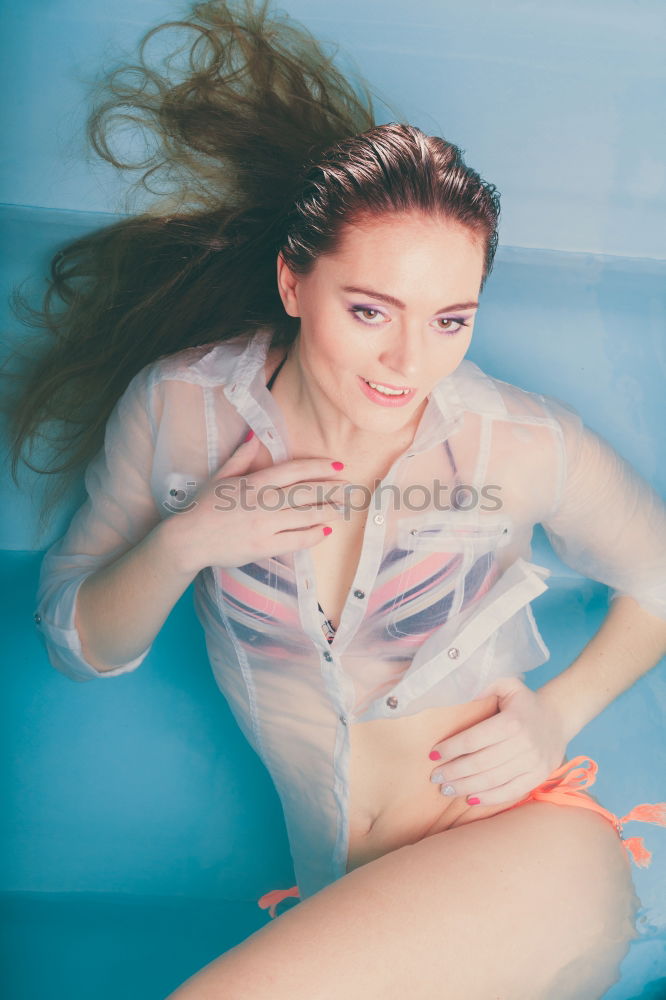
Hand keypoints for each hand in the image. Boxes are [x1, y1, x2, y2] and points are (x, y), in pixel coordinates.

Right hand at [167, 432, 349, 574]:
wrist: (188, 539)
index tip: (337, 467)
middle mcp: (263, 502)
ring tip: (343, 508)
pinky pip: (297, 540)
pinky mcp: (264, 547)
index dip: (318, 467)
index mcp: (254, 482)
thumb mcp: (221, 477)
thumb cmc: (203, 507)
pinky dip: (314, 535)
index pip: (294, 471)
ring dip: (328, 511)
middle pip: (306, 492)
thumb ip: (241, 458)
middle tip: (349, 488)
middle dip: (331, 489)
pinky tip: (326, 530)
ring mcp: (265, 525)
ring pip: (306, 516)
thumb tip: (255, 437)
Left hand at [427, 677, 568, 806]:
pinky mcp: (538, 776)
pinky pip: (511, 792)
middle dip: (454, 772)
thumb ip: (485, 685)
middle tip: (434, 777)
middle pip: (480, 763)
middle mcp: (524, 743)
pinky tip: (470, 799)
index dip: (451, 748)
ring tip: (446, 789)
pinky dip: (489, 798)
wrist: (558, 717)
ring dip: (466, 787)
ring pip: (493, 780)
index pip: (474, 739)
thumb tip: (462, 693)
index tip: (433, 754)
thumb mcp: (507, 684)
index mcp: (513, 721)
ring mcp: (533, 763)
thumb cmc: (523, 701)